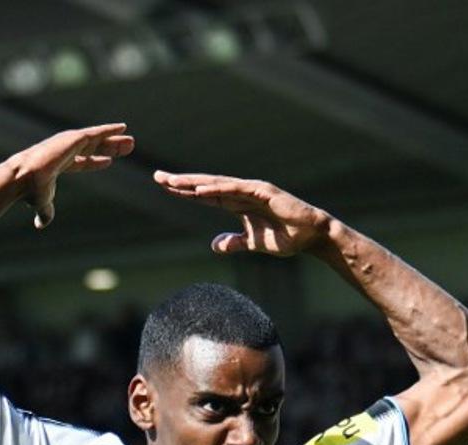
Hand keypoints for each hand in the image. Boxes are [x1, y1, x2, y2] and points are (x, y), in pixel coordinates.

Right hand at [8, 123, 134, 228]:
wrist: (26, 177)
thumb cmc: (32, 190)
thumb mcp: (43, 203)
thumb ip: (45, 212)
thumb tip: (40, 225)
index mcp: (60, 164)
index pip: (82, 162)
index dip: (95, 162)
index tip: (109, 161)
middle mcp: (66, 150)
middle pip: (94, 149)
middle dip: (110, 148)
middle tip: (127, 149)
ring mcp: (69, 143)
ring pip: (98, 140)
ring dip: (114, 140)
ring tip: (132, 142)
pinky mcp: (74, 138)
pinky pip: (96, 133)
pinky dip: (110, 130)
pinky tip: (122, 128)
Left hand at [154, 171, 331, 256]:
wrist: (311, 236)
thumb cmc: (286, 238)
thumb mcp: (253, 243)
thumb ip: (235, 242)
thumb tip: (215, 245)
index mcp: (237, 204)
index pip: (205, 196)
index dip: (184, 192)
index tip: (163, 188)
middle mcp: (241, 193)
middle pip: (205, 186)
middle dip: (181, 182)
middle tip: (157, 176)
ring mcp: (251, 190)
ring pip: (216, 184)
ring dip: (194, 183)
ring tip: (172, 182)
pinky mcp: (263, 192)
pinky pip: (235, 190)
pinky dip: (217, 189)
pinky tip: (199, 190)